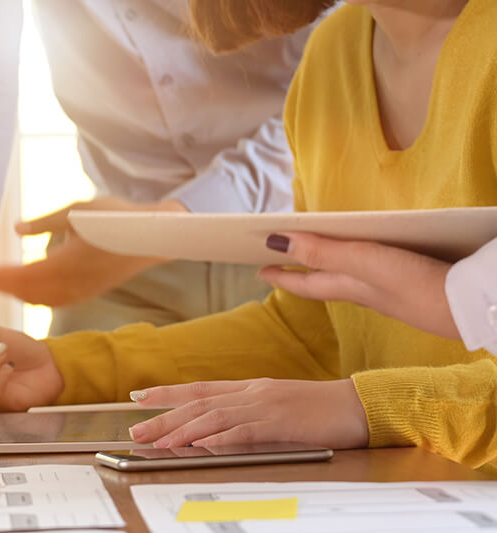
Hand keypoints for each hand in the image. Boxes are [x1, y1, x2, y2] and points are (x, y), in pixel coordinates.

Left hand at [0, 196, 186, 306]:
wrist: (152, 238)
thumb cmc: (117, 217)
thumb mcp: (77, 211)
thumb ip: (44, 223)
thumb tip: (16, 230)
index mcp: (66, 264)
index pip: (21, 276)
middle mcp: (72, 284)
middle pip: (26, 292)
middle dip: (1, 285)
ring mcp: (82, 292)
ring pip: (40, 300)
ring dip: (17, 293)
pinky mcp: (89, 293)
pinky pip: (55, 301)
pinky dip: (35, 297)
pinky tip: (28, 289)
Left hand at [128, 378, 368, 448]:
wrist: (358, 405)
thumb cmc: (321, 409)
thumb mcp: (279, 406)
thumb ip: (249, 413)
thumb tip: (218, 429)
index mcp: (251, 388)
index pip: (200, 389)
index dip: (168, 392)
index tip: (140, 397)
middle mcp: (252, 393)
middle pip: (199, 403)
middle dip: (164, 416)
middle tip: (136, 429)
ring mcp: (266, 406)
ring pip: (214, 416)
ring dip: (182, 429)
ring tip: (158, 440)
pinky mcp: (281, 423)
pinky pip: (243, 431)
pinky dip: (219, 438)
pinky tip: (200, 445)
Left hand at [257, 232, 459, 339]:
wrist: (469, 308)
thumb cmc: (415, 286)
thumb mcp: (364, 262)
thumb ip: (322, 250)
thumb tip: (274, 242)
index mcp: (348, 287)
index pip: (305, 281)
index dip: (281, 274)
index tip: (259, 269)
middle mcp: (364, 291)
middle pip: (323, 279)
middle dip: (301, 268)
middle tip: (281, 258)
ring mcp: (388, 290)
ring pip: (348, 276)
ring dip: (329, 263)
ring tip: (318, 252)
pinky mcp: (412, 284)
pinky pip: (374, 270)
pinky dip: (360, 259)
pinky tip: (371, 255)